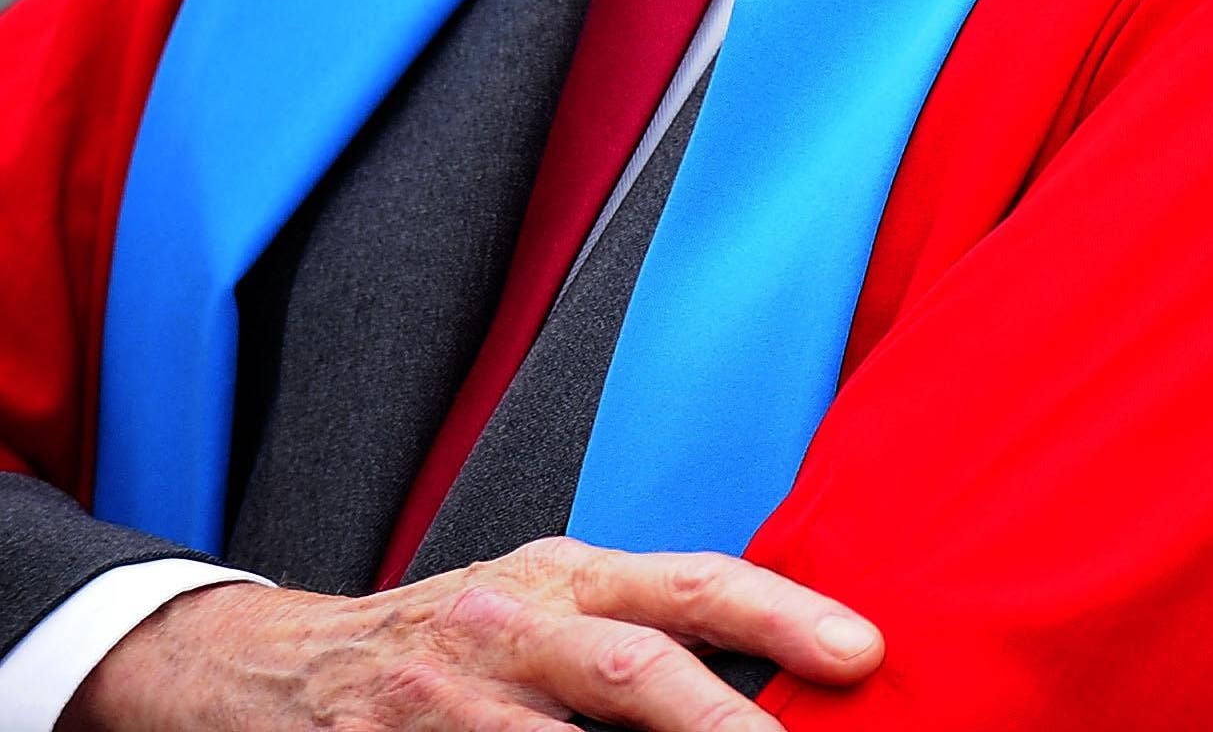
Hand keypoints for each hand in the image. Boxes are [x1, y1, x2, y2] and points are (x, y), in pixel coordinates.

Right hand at [61, 537, 881, 731]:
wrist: (270, 668)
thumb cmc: (450, 637)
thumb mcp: (546, 601)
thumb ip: (642, 622)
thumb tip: (783, 663)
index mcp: (565, 577)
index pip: (694, 582)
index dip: (784, 612)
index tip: (861, 651)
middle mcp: (510, 627)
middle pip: (635, 668)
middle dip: (721, 718)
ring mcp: (444, 700)